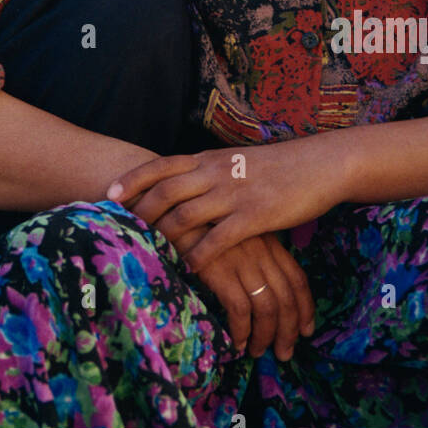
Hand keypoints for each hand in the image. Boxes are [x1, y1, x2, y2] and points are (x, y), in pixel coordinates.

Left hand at [108, 137, 346, 273]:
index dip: (134, 179)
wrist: (318, 165)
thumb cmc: (276, 167)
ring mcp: (235, 193)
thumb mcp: (235, 162)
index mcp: (210, 158)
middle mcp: (217, 172)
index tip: (109, 193)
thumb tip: (182, 186)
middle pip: (166, 190)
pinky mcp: (256, 216)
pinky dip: (200, 254)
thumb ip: (208, 171)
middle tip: (118, 230)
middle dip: (139, 211)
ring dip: (162, 235)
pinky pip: (220, 237)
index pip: (162, 165)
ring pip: (187, 214)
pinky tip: (188, 269)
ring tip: (144, 253)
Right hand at [190, 231, 314, 361]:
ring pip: (267, 307)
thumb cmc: (204, 222)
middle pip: (286, 298)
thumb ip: (254, 252)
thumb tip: (264, 287)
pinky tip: (238, 342)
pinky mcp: (220, 271)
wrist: (177, 208)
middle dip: (289, 330)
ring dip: (265, 336)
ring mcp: (242, 261)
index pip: (297, 278)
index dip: (305, 307)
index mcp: (268, 241)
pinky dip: (242, 330)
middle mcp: (260, 252)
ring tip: (258, 352)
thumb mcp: (237, 231)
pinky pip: (240, 309)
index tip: (307, 330)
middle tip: (284, 352)